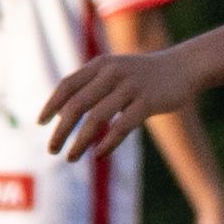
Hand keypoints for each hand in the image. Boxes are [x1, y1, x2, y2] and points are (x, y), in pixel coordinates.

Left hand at [41, 47, 206, 160]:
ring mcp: (130, 87)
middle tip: (52, 149)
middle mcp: (112, 73)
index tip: (41, 124)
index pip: (67, 85)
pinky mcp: (147, 102)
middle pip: (76, 105)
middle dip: (61, 130)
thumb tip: (64, 113)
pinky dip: (107, 142)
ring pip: (96, 118)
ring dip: (80, 141)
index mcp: (100, 65)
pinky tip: (98, 154)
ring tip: (71, 157)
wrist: (183, 67)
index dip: (51, 105)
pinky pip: (122, 127)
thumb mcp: (115, 71)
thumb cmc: (143, 74)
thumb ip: (92, 86)